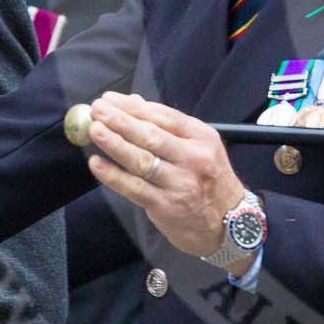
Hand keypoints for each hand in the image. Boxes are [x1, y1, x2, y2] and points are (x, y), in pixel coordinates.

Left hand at [86, 92, 248, 262]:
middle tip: (97, 109)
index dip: (134, 108)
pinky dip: (113, 175)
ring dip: (114, 144)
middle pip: (151, 136)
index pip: (164, 117)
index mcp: (202, 138)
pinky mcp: (166, 206)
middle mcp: (193, 159)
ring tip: (95, 130)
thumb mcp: (201, 148)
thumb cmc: (209, 180)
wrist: (228, 223)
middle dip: (120, 120)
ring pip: (141, 160)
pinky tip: (96, 164)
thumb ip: (169, 127)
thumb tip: (132, 104)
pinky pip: (134, 188)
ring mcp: (180, 183)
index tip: (109, 99)